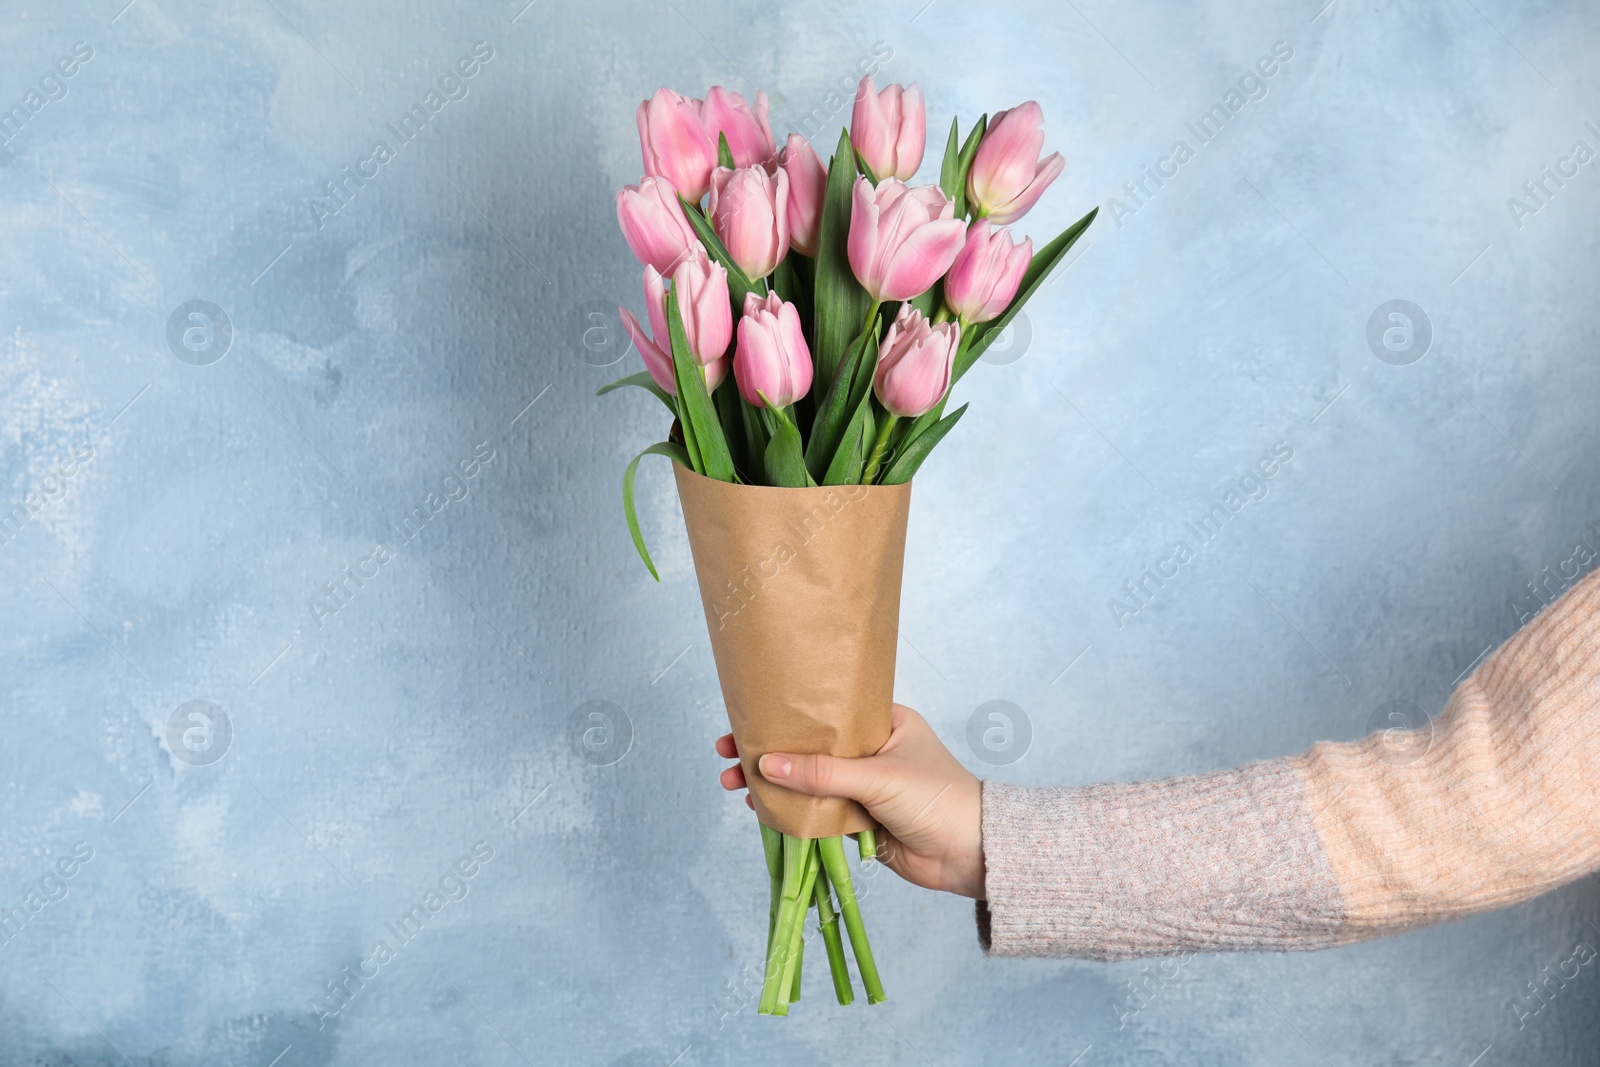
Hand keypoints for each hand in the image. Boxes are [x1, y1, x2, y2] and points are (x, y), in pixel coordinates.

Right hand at [715, 704, 984, 898]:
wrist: (970, 854)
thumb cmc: (936, 798)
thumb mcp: (877, 777)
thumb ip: (822, 772)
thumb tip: (767, 764)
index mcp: (883, 722)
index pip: (825, 711)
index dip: (785, 715)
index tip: (746, 719)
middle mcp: (870, 751)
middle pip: (808, 747)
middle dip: (767, 752)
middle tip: (726, 755)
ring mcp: (862, 787)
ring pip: (808, 782)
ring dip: (772, 783)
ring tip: (732, 786)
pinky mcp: (858, 821)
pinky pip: (816, 813)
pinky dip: (788, 811)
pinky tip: (760, 809)